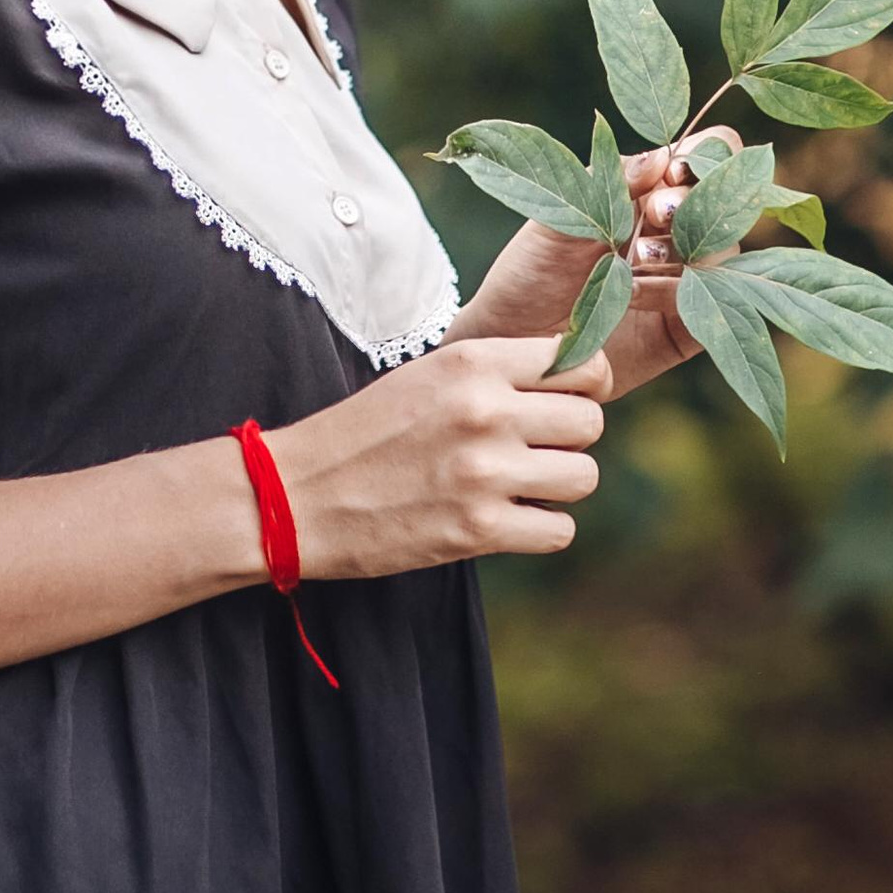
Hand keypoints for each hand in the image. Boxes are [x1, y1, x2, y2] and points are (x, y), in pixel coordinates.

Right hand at [267, 334, 610, 575]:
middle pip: (590, 421)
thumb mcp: (428, 375)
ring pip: (583, 477)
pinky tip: (507, 519)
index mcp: (473, 362)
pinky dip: (541, 529)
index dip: (585, 385)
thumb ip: (495, 373)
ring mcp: (485, 472)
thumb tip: (568, 381)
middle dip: (572, 438)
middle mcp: (486, 410)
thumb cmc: (367, 431)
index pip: (580, 363)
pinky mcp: (479, 529)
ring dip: (560, 485)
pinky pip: (559, 530)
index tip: (567, 401)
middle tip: (538, 449)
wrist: (302, 493)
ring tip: (522, 485)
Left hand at [449, 146, 701, 396]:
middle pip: (723, 200)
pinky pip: (707, 303)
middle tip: (654, 214)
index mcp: (647, 190)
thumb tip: (663, 156)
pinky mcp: (686, 326)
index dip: (702, 156)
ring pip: (722, 250)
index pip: (703, 155)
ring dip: (683, 247)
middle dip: (692, 202)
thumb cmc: (531, 268)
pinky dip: (675, 292)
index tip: (673, 171)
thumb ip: (611, 183)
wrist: (514, 340)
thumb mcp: (559, 215)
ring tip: (634, 259)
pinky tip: (634, 294)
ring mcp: (685, 278)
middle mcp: (673, 230)